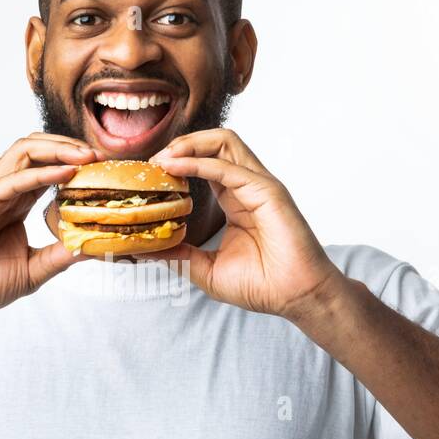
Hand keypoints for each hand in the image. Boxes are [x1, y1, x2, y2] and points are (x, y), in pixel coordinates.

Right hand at [0, 134, 95, 318]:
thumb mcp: (33, 271)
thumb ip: (60, 256)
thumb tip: (92, 248)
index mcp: (15, 203)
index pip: (46, 168)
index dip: (74, 162)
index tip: (104, 169)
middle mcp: (2, 191)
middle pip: (36, 149)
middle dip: (69, 146)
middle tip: (100, 155)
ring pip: (23, 152)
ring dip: (58, 149)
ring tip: (87, 156)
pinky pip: (12, 180)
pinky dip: (41, 173)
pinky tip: (66, 173)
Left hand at [147, 129, 346, 321]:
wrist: (295, 298)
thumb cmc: (261, 285)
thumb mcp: (206, 270)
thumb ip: (178, 255)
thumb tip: (143, 249)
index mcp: (236, 200)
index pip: (205, 164)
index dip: (177, 163)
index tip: (150, 176)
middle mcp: (248, 186)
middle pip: (215, 143)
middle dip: (180, 145)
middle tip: (153, 162)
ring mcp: (258, 185)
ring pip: (224, 141)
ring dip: (189, 144)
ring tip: (163, 158)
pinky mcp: (266, 191)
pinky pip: (227, 166)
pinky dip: (197, 163)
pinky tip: (175, 168)